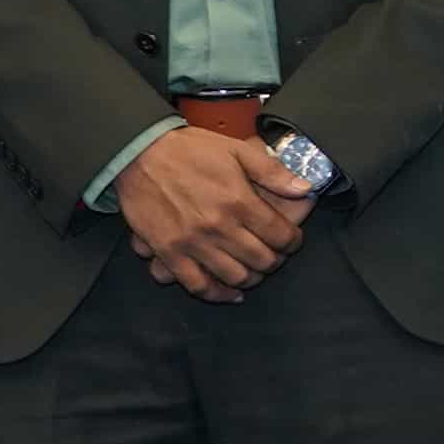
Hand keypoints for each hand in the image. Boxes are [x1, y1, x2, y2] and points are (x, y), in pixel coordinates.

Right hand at [117, 128, 310, 300]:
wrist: (139, 153)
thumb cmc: (188, 149)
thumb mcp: (236, 150)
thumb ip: (272, 172)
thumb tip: (304, 189)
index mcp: (239, 201)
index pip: (281, 235)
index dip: (293, 241)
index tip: (292, 240)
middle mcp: (219, 227)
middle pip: (262, 260)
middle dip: (276, 260)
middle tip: (275, 255)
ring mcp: (193, 243)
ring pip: (236, 277)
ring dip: (252, 278)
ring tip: (255, 270)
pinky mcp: (169, 253)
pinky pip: (198, 285)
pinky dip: (218, 294)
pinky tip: (231, 293)